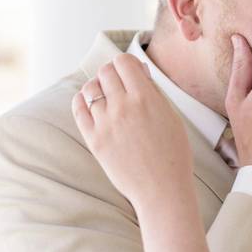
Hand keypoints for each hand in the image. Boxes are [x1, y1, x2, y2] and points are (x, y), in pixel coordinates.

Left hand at [71, 54, 192, 213]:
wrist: (162, 189)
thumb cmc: (173, 154)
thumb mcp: (171, 116)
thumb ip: (153, 92)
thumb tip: (139, 71)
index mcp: (146, 97)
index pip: (124, 62)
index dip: (127, 64)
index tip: (130, 71)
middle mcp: (123, 106)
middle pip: (105, 72)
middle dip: (112, 73)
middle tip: (118, 83)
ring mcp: (106, 123)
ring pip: (90, 89)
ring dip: (98, 87)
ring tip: (105, 96)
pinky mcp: (94, 140)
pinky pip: (78, 109)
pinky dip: (82, 101)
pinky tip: (89, 103)